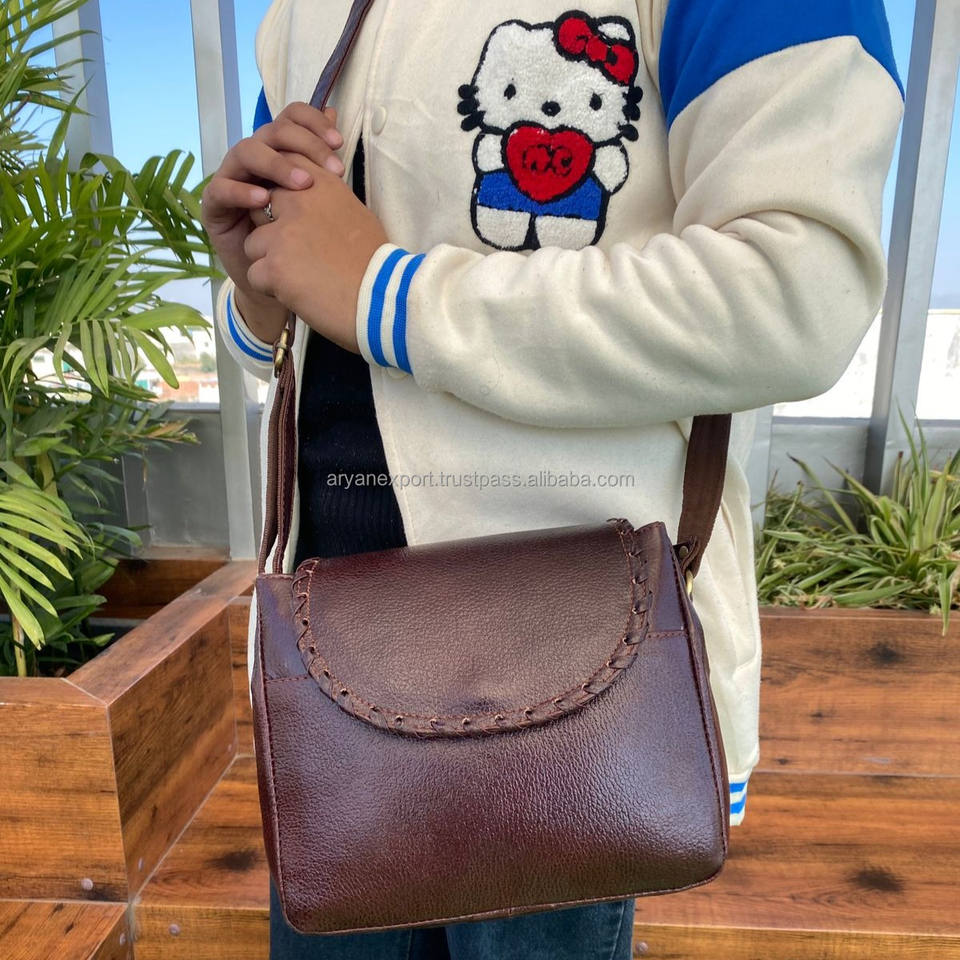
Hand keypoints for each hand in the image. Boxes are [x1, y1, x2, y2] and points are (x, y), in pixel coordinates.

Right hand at [200, 102, 346, 324]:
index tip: (338, 144)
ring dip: (276, 165)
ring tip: (303, 184)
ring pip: (246, 152)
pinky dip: (243, 191)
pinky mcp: (215, 205)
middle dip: (302, 144)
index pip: (289, 119)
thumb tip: (336, 114)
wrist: (281, 281)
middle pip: (271, 131)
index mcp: (279, 152)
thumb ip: (322, 159)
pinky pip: (222, 189)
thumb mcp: (319, 198)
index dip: (312, 123)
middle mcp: (254, 159)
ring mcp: (232, 178)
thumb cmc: (302, 238)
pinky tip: (264, 200)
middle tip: (330, 168)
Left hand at [244, 153, 388, 353]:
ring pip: (253, 245)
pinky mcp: (273, 266)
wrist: (384, 300)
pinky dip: (272, 289)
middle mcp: (298, 202)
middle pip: (260, 208)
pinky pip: (254, 275)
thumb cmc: (376, 265)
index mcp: (321, 185)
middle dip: (271, 231)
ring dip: (270, 263)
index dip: (281, 195)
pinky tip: (300, 294)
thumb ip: (326, 202)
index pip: (283, 169)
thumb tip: (310, 205)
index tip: (295, 217)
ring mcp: (282, 234)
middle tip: (299, 255)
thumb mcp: (356, 215)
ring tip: (303, 278)